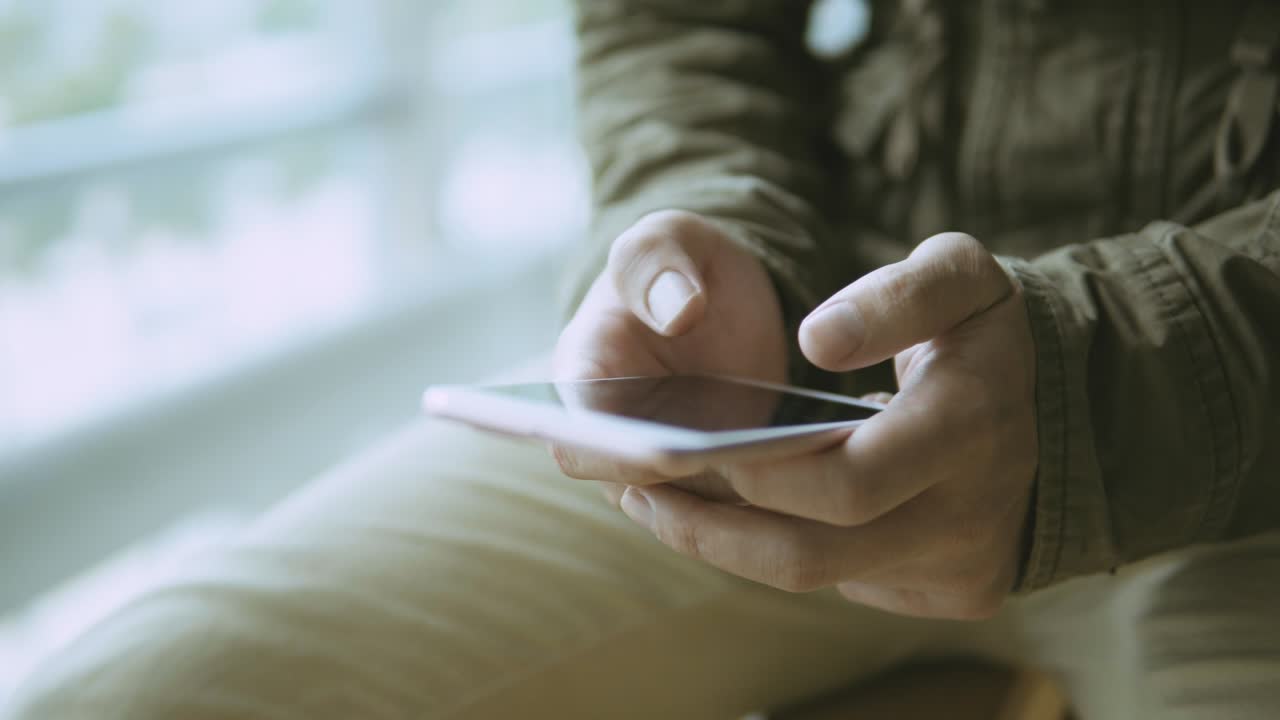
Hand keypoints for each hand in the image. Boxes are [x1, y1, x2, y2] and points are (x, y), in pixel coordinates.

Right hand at [552, 210, 788, 501]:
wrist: (723, 299)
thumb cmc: (679, 267)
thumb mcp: (668, 241)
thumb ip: (659, 261)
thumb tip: (678, 311)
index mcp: (582, 375)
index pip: (573, 434)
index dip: (608, 451)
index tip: (659, 448)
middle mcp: (613, 435)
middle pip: (632, 487)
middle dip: (684, 484)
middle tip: (741, 464)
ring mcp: (662, 465)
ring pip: (691, 509)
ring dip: (734, 495)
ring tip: (790, 465)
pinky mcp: (714, 480)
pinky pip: (736, 505)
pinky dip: (770, 494)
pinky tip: (815, 468)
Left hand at [615, 233, 1037, 618]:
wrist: (1057, 402)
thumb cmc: (979, 327)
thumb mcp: (957, 275)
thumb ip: (894, 294)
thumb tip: (819, 341)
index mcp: (971, 427)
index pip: (846, 484)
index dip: (756, 475)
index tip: (682, 452)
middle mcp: (972, 515)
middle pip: (814, 555)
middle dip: (713, 526)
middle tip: (640, 488)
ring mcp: (961, 564)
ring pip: (819, 579)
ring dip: (728, 546)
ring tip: (657, 506)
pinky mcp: (948, 590)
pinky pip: (844, 583)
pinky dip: (780, 548)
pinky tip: (733, 514)